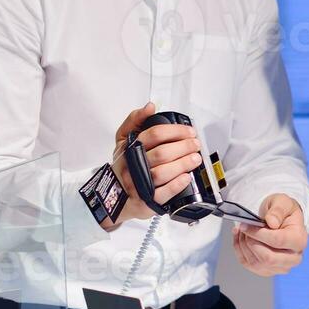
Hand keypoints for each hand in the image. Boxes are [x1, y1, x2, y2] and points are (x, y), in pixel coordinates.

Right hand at [104, 102, 201, 229]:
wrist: (112, 196)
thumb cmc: (123, 165)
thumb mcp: (123, 139)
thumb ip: (135, 120)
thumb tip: (150, 106)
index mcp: (129, 148)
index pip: (154, 134)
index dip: (175, 131)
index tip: (189, 131)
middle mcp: (133, 166)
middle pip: (161, 153)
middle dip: (184, 147)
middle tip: (195, 145)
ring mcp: (138, 185)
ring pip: (162, 173)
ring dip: (183, 164)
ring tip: (195, 159)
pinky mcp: (145, 202)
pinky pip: (162, 194)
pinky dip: (176, 185)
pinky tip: (186, 177)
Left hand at [232, 194, 306, 275]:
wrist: (281, 221)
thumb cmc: (283, 211)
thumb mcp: (282, 202)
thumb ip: (278, 210)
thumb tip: (272, 222)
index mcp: (300, 240)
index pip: (277, 241)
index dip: (258, 233)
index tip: (246, 225)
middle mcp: (294, 258)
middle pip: (268, 259)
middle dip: (250, 242)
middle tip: (244, 228)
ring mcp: (282, 267)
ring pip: (256, 264)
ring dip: (243, 246)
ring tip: (241, 230)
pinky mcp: (269, 271)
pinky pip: (249, 266)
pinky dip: (240, 251)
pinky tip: (240, 238)